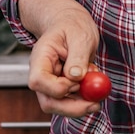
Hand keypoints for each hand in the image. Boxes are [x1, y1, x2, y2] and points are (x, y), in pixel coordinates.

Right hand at [20, 0, 102, 116]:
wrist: (72, 25)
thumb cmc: (72, 26)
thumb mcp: (79, 35)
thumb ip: (78, 56)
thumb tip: (76, 76)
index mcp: (40, 58)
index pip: (38, 81)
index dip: (57, 88)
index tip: (77, 82)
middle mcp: (42, 75)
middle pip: (48, 102)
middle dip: (73, 108)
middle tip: (95, 104)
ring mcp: (51, 85)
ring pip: (61, 107)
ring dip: (82, 104)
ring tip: (97, 85)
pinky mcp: (64, 90)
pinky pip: (73, 103)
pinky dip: (86, 99)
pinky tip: (93, 83)